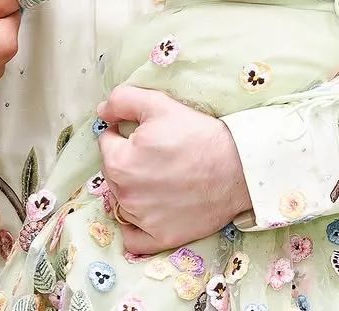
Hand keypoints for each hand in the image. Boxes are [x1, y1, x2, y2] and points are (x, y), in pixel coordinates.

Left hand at [97, 86, 251, 255]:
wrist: (236, 168)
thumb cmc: (196, 135)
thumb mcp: (157, 104)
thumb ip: (121, 101)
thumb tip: (102, 111)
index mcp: (119, 162)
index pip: (106, 142)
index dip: (123, 133)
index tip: (143, 133)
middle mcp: (126, 195)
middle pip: (113, 171)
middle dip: (126, 159)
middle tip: (155, 153)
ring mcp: (143, 220)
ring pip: (123, 200)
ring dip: (133, 188)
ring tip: (160, 176)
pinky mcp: (161, 238)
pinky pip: (133, 238)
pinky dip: (135, 226)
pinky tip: (146, 211)